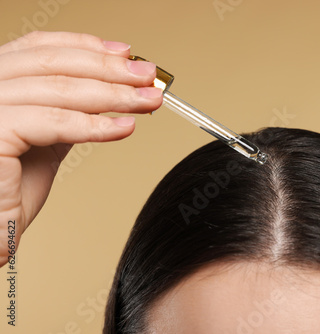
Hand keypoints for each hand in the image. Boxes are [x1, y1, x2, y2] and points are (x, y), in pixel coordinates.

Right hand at [0, 31, 163, 266]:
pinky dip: (95, 125)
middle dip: (110, 70)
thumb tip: (109, 94)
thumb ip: (67, 113)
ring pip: (58, 90)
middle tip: (148, 78)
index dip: (87, 47)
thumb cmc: (9, 190)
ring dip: (113, 95)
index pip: (40, 48)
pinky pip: (52, 122)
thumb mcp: (45, 140)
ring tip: (148, 101)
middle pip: (53, 63)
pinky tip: (124, 128)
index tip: (126, 55)